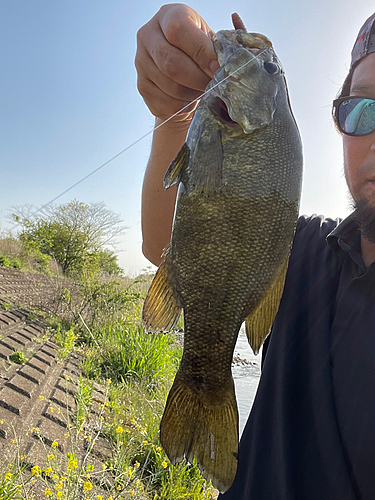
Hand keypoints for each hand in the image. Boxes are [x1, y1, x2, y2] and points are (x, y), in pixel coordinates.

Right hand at [135, 4, 219, 125]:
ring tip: (204, 90)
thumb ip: (214, 49)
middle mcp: (147, 36)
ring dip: (193, 94)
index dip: (200, 51)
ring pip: (171, 87)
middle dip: (198, 78)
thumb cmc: (199, 50)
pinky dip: (185, 105)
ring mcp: (140, 63)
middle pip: (171, 63)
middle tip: (214, 85)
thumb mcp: (208, 39)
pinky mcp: (142, 87)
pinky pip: (167, 103)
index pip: (178, 30)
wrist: (181, 68)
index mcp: (166, 16)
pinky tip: (191, 98)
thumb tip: (220, 69)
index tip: (217, 68)